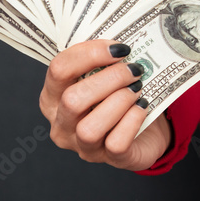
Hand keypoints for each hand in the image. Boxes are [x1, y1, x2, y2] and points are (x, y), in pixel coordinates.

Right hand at [40, 39, 171, 170]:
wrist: (146, 131)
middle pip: (73, 100)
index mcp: (53, 97)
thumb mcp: (104, 77)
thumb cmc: (119, 97)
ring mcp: (83, 146)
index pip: (58, 70)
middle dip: (109, 79)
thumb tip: (120, 41)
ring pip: (89, 128)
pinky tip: (142, 107)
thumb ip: (102, 60)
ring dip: (119, 102)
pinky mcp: (110, 159)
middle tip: (134, 69)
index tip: (119, 48)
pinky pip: (116, 143)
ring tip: (137, 89)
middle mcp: (61, 124)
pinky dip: (132, 121)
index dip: (90, 53)